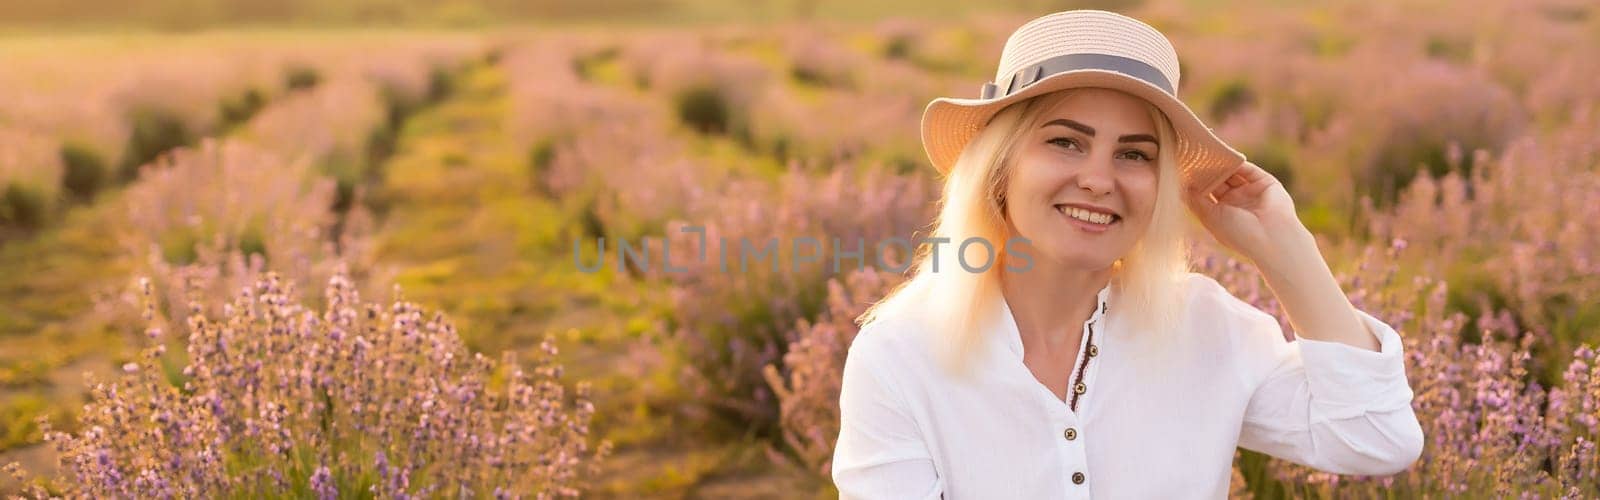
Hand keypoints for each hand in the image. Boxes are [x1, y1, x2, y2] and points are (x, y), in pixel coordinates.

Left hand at [1182, 160, 1304, 265]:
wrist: (1272, 237)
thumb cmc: (1238, 233)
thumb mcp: (1210, 217)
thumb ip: (1195, 200)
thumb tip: (1181, 185)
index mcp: (1222, 214)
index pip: (1206, 194)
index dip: (1195, 183)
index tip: (1181, 170)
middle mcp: (1236, 202)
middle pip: (1218, 180)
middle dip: (1206, 170)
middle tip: (1191, 156)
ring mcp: (1250, 191)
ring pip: (1232, 173)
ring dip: (1220, 164)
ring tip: (1205, 152)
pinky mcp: (1264, 182)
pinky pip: (1248, 168)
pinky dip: (1237, 161)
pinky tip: (1224, 154)